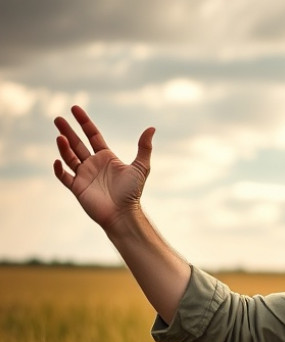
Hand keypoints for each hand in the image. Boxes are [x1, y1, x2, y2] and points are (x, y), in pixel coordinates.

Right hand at [53, 106, 154, 229]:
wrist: (124, 213)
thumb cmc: (132, 191)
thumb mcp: (141, 167)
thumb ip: (144, 148)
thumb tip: (151, 128)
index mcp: (106, 157)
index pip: (92, 135)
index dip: (84, 122)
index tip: (75, 108)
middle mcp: (93, 164)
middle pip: (77, 143)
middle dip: (67, 131)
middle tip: (57, 119)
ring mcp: (84, 175)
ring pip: (69, 157)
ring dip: (64, 147)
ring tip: (60, 137)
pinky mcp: (77, 188)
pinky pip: (64, 176)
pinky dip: (59, 169)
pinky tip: (58, 161)